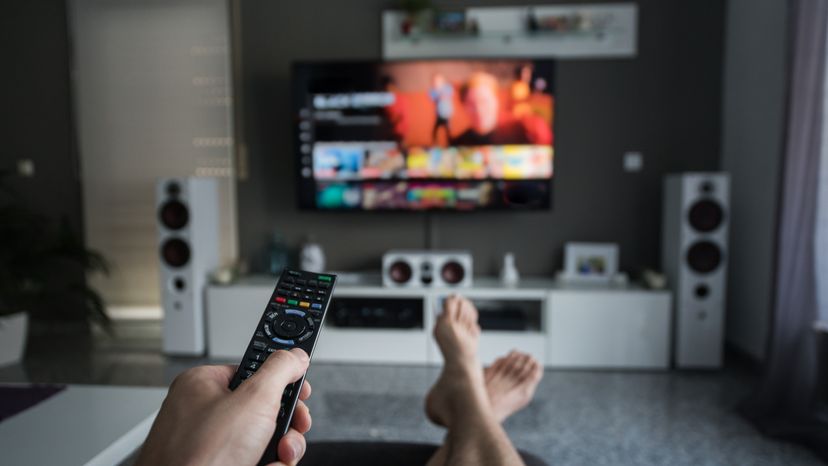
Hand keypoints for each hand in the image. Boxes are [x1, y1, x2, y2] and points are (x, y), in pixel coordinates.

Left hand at [136, 348, 312, 465]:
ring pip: (262, 438)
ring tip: (279, 456)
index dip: (282, 380)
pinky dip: (266, 465)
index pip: (253, 370)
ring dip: (281, 449)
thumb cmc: (197, 456)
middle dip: (286, 424)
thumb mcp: (253, 399)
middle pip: (263, 408)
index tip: (301, 387)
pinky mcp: (214, 465)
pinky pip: (252, 458)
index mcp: (203, 385)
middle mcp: (202, 412)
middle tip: (293, 428)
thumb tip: (295, 355)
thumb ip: (279, 369)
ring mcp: (207, 443)